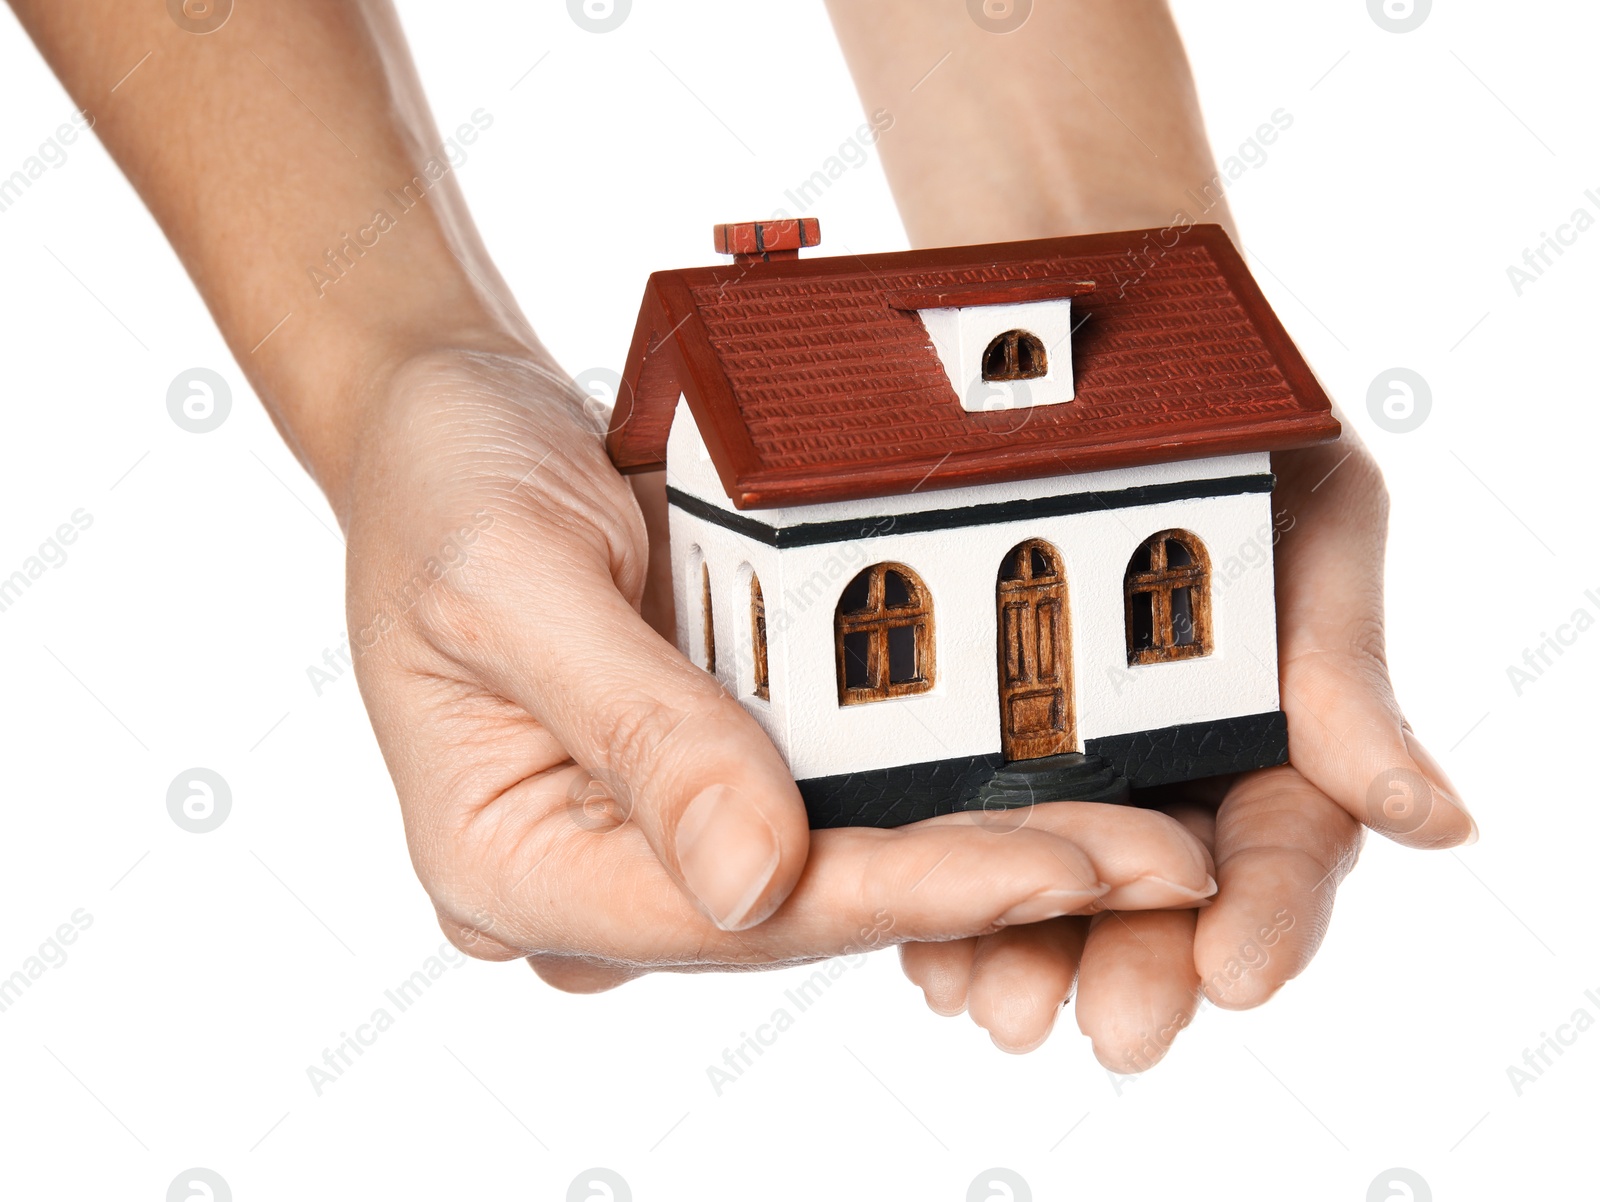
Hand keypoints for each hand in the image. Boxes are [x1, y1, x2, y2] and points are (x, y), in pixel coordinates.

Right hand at [343, 347, 1220, 989]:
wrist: (444, 420)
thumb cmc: (444, 485)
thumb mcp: (512, 582)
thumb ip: (637, 730)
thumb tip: (759, 885)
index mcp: (512, 859)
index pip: (736, 908)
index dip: (908, 891)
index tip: (1067, 870)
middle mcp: (588, 875)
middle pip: (807, 907)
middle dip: (985, 886)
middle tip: (1166, 868)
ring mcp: (648, 834)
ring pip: (836, 871)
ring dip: (988, 855)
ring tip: (1147, 839)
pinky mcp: (700, 778)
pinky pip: (829, 806)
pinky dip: (936, 797)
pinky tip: (1052, 788)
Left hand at [897, 432, 1476, 1063]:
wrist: (1092, 349)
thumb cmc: (1238, 426)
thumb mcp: (1313, 526)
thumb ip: (1348, 677)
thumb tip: (1439, 826)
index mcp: (1271, 734)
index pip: (1284, 848)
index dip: (1270, 918)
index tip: (1239, 976)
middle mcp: (1171, 763)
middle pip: (1160, 896)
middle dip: (1140, 966)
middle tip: (1113, 1032)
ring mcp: (1066, 756)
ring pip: (1052, 882)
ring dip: (1029, 952)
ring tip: (994, 1005)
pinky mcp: (964, 736)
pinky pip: (958, 827)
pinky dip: (946, 889)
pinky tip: (922, 938)